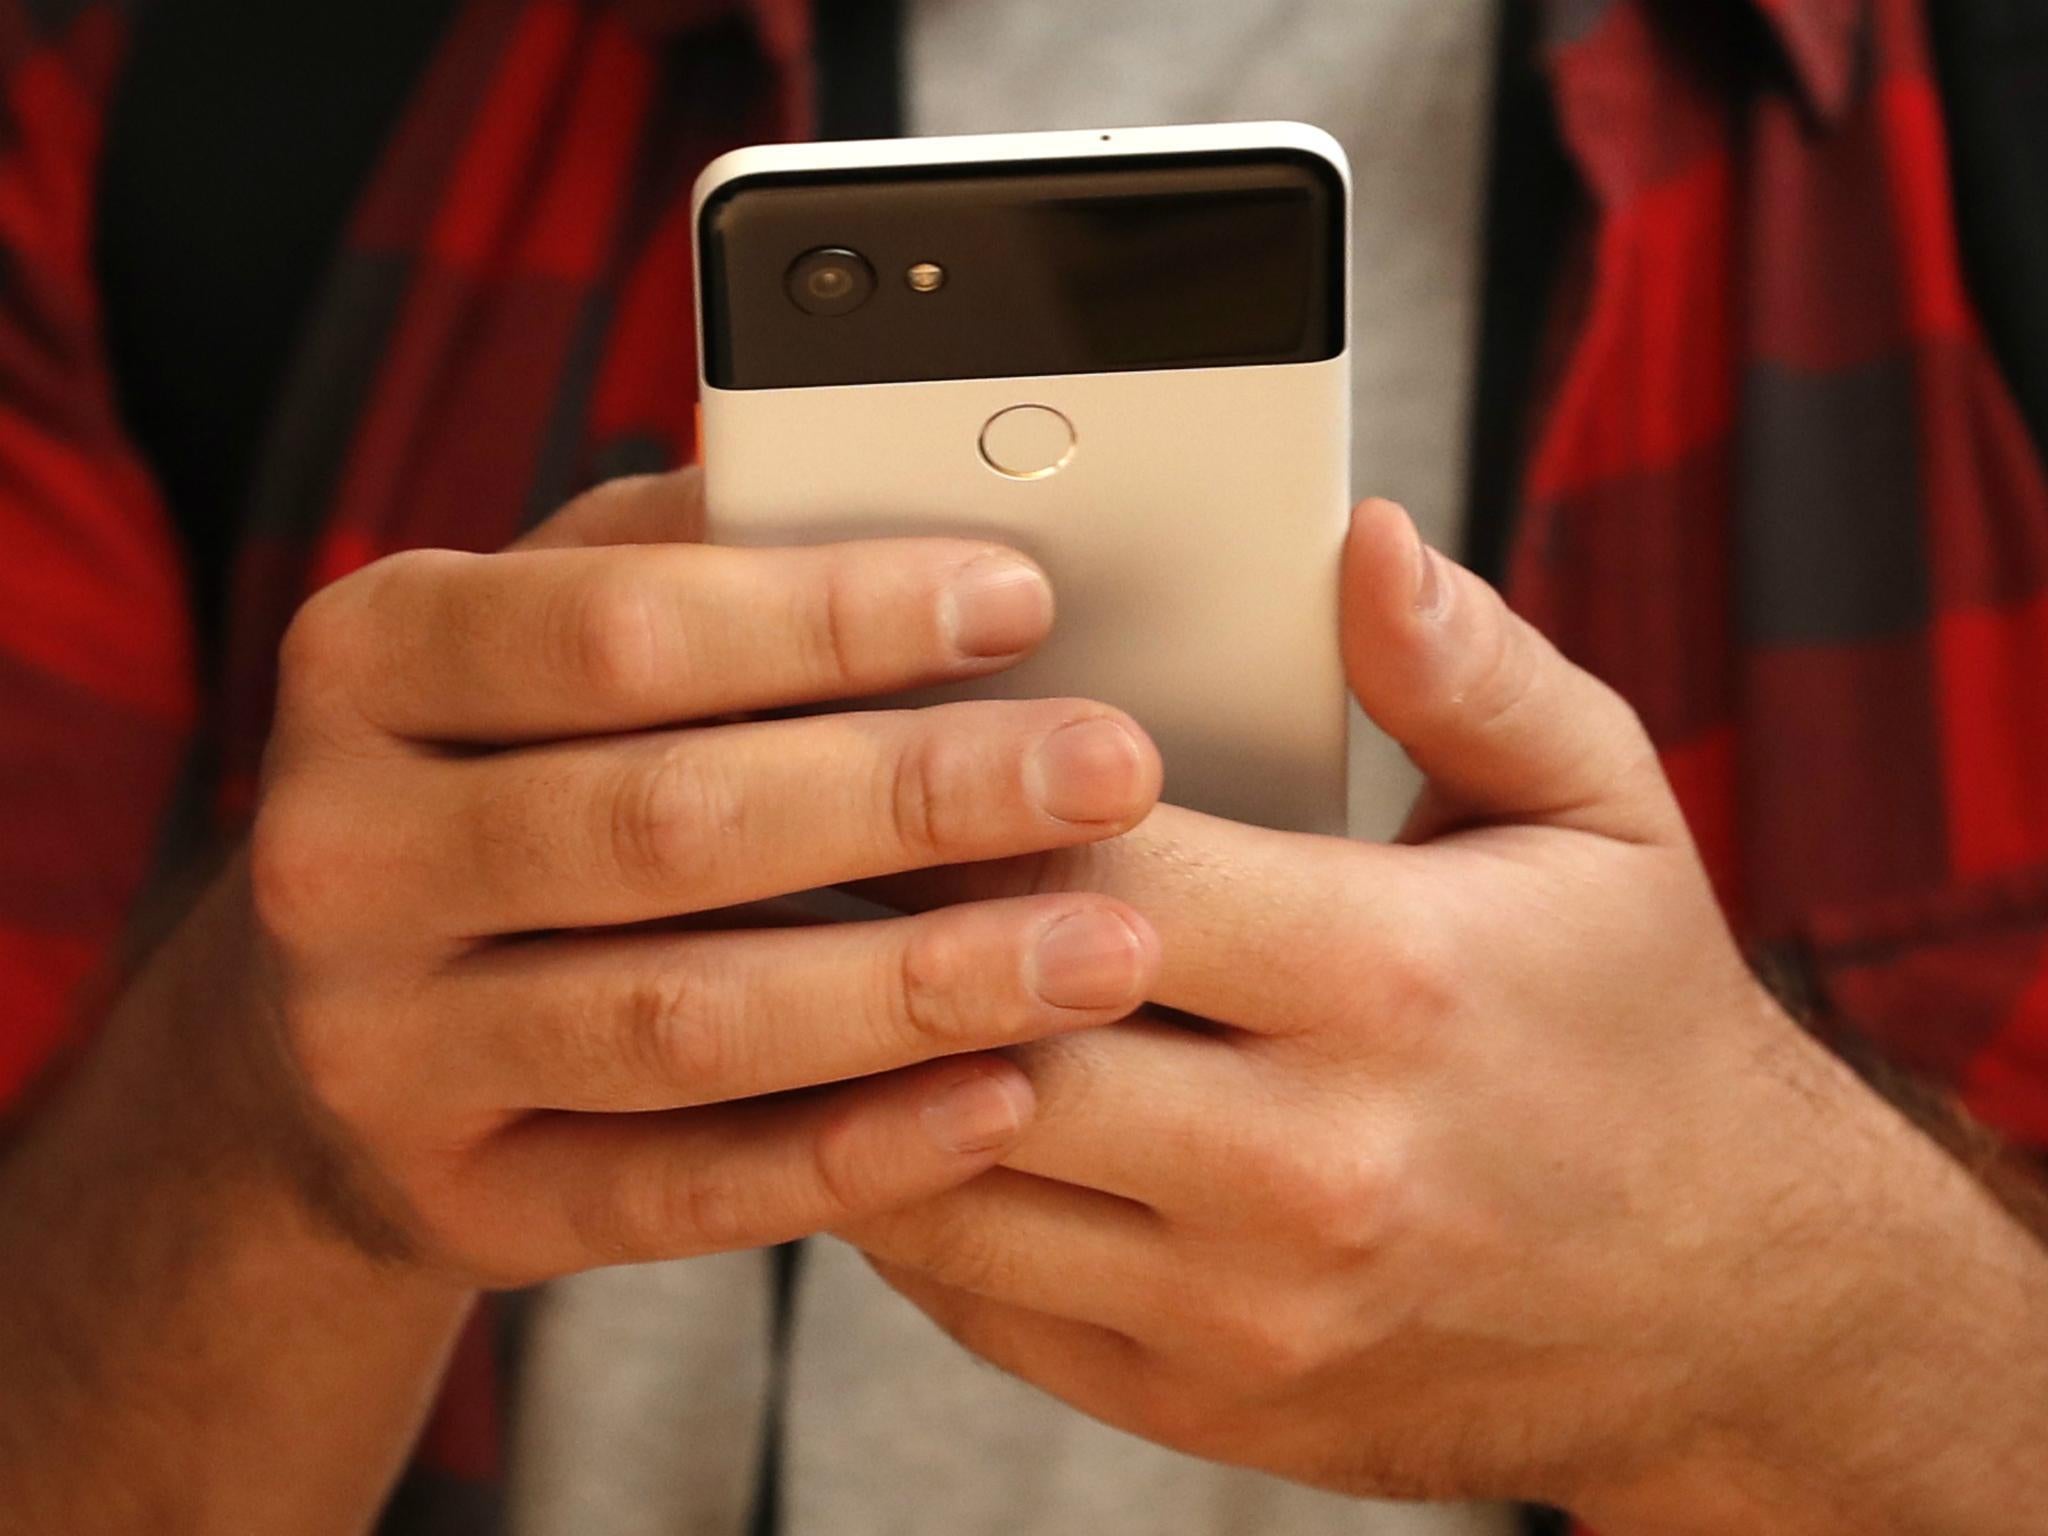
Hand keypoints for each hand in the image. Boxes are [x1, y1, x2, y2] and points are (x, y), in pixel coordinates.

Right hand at [211, 469, 1161, 1286]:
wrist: (332, 1032)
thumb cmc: (503, 776)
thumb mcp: (540, 630)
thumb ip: (683, 559)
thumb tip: (897, 486)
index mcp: (369, 662)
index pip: (618, 631)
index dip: (832, 618)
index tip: (1017, 602)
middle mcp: (342, 856)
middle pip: (665, 826)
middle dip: (916, 798)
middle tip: (1108, 773)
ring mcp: (384, 1049)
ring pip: (684, 1023)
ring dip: (917, 989)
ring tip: (1102, 949)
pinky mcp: (462, 1201)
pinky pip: (682, 1191)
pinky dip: (856, 1151)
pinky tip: (1000, 1100)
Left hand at [845, 501, 2047, 1532]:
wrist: (1726, 1310)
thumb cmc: (1638, 1029)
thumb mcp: (1604, 813)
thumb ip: (1471, 670)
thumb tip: (1363, 540)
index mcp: (1387, 979)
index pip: (1096, 860)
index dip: (962, 790)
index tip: (879, 731)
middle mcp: (1306, 1161)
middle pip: (989, 1022)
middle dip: (862, 926)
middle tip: (774, 840)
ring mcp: (1240, 1304)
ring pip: (944, 1178)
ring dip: (841, 1071)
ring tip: (783, 967)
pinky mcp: (1197, 1398)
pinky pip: (975, 1299)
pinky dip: (898, 1196)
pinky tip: (875, 1103)